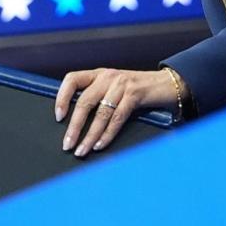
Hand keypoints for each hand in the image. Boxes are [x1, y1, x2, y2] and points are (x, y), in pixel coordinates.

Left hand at [55, 68, 175, 156]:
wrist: (167, 83)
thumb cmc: (137, 89)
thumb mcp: (114, 87)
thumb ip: (98, 97)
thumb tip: (76, 123)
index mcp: (99, 74)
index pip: (72, 79)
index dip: (62, 97)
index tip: (58, 117)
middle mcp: (108, 76)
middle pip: (84, 102)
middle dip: (74, 127)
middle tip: (67, 145)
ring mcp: (122, 85)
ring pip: (100, 113)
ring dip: (89, 135)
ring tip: (82, 150)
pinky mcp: (135, 95)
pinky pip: (117, 118)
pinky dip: (107, 134)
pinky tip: (100, 145)